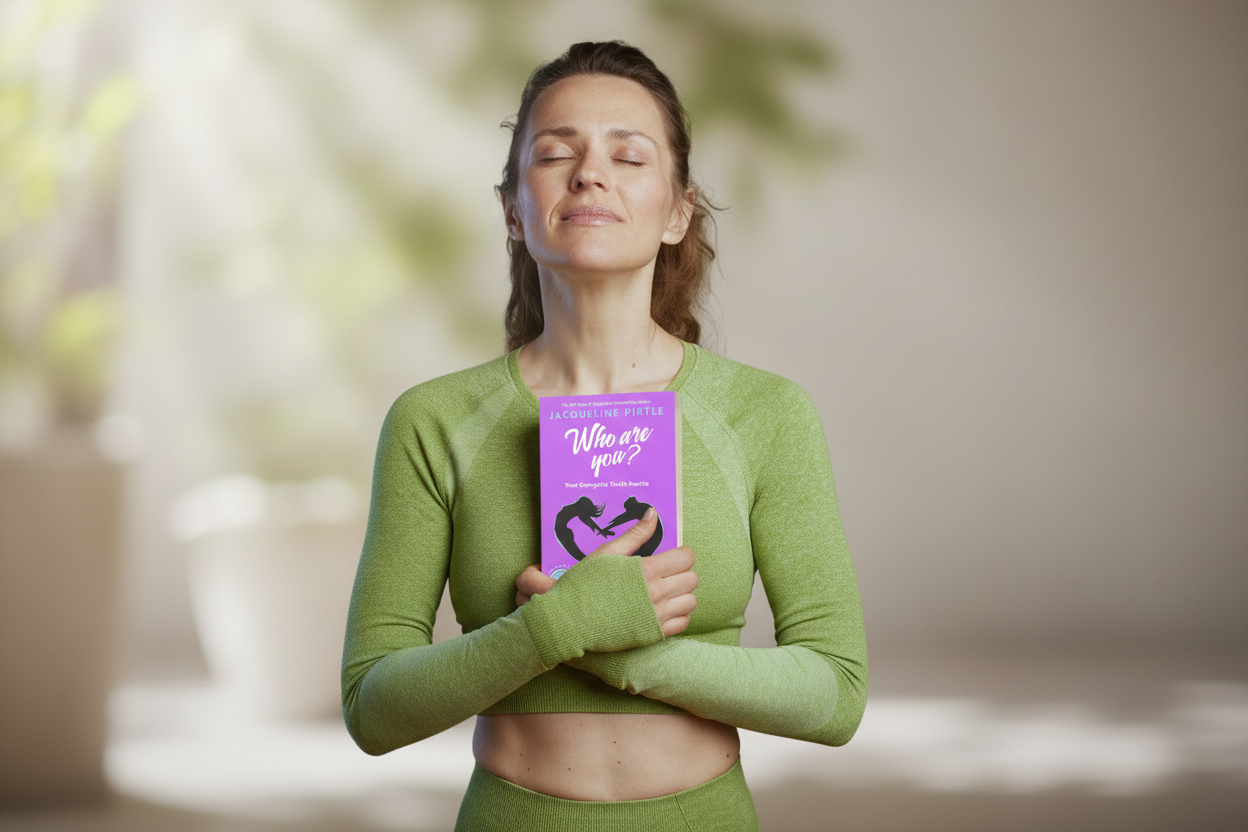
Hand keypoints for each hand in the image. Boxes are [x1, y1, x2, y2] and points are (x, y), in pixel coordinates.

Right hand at [515, 508, 697, 636]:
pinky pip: (682, 622)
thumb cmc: (585, 583)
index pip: (686, 558)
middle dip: (682, 573)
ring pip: (691, 602)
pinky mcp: (654, 634)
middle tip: (667, 573)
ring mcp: (657, 616)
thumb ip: (636, 534)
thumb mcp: (608, 553)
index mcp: (647, 570)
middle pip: (692, 579)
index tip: (671, 556)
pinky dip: (678, 614)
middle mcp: (656, 593)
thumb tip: (653, 512)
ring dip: (682, 594)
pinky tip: (664, 608)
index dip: (681, 554)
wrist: (569, 620)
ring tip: (666, 591)